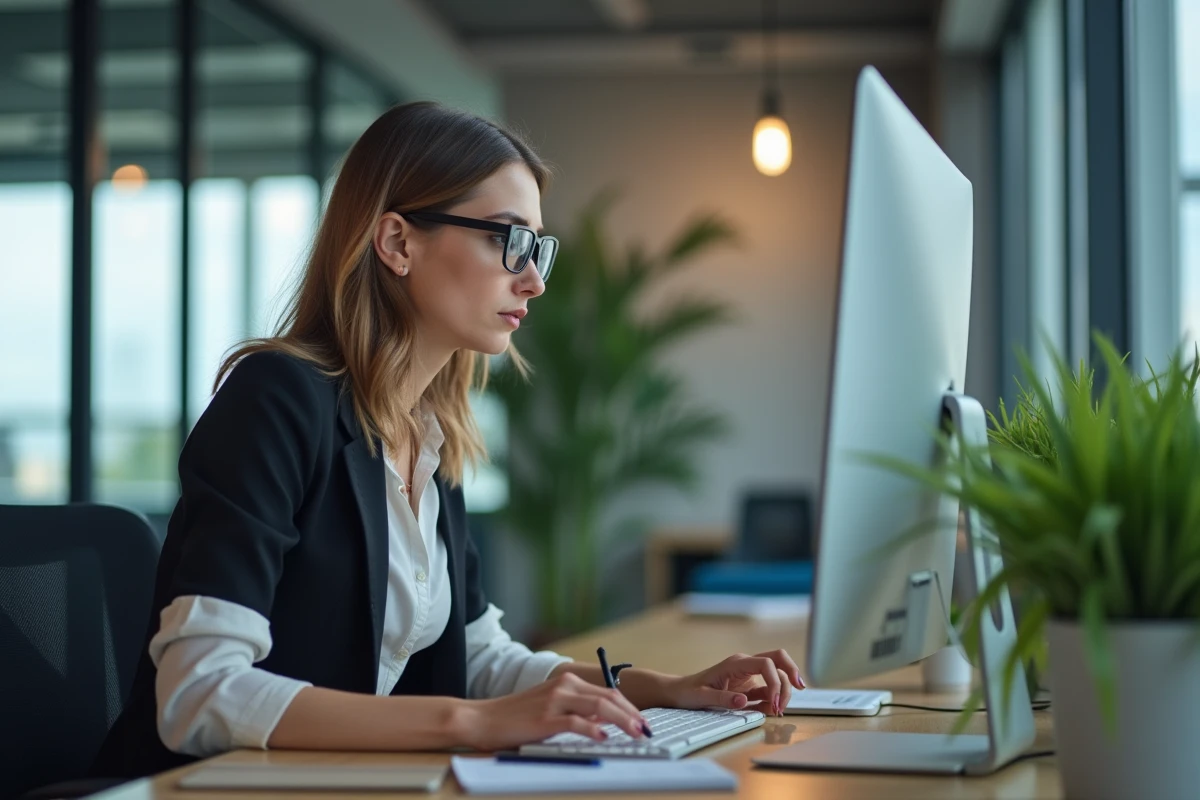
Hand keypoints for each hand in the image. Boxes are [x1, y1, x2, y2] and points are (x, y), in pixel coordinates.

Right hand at [456, 672, 651, 750]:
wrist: (483, 719)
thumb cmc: (517, 717)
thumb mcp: (551, 708)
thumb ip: (577, 711)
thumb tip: (606, 722)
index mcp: (567, 682)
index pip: (608, 692)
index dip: (630, 708)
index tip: (644, 722)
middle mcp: (564, 686)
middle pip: (609, 697)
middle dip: (632, 714)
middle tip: (648, 729)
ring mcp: (555, 701)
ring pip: (599, 707)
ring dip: (622, 721)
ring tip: (637, 733)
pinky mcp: (545, 718)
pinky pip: (575, 722)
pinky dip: (593, 729)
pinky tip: (605, 737)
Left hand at [662, 649, 804, 716]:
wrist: (681, 692)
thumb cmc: (689, 691)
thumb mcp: (702, 697)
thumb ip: (723, 699)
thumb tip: (743, 700)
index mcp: (736, 663)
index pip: (766, 663)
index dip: (775, 680)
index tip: (774, 702)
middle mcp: (746, 665)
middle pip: (778, 659)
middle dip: (792, 672)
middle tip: (800, 689)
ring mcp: (749, 675)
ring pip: (777, 675)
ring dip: (783, 691)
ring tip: (777, 710)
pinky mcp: (750, 686)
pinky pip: (769, 689)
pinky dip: (774, 699)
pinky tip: (770, 710)